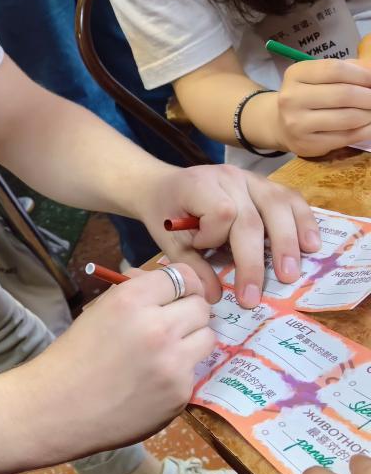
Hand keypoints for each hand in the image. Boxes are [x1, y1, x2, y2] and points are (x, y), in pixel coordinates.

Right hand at [40, 264, 214, 449]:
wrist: (58, 408)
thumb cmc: (72, 356)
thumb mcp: (98, 312)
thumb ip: (134, 295)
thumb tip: (164, 282)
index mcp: (130, 300)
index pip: (182, 275)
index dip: (183, 283)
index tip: (180, 293)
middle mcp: (157, 326)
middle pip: (200, 307)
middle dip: (189, 312)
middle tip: (173, 323)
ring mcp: (173, 362)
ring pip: (207, 337)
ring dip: (191, 340)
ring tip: (166, 352)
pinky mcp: (180, 393)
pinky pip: (194, 372)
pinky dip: (179, 373)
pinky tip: (152, 381)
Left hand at [138, 164, 319, 307]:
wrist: (162, 186)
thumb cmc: (166, 213)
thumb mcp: (168, 238)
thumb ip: (190, 265)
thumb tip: (216, 296)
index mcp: (198, 185)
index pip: (221, 212)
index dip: (214, 236)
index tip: (200, 246)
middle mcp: (228, 177)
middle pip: (252, 218)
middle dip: (255, 261)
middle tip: (254, 296)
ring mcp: (250, 177)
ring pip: (278, 206)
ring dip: (287, 243)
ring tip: (289, 274)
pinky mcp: (265, 184)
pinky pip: (291, 199)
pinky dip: (304, 221)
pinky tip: (311, 245)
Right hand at [276, 59, 370, 156]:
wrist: (282, 126)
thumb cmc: (309, 96)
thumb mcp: (320, 77)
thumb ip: (349, 70)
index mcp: (295, 75)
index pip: (335, 69)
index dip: (363, 75)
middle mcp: (291, 98)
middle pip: (344, 94)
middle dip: (370, 97)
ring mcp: (297, 123)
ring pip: (349, 117)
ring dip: (369, 114)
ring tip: (370, 111)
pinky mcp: (308, 144)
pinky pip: (348, 136)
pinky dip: (367, 130)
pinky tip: (368, 124)